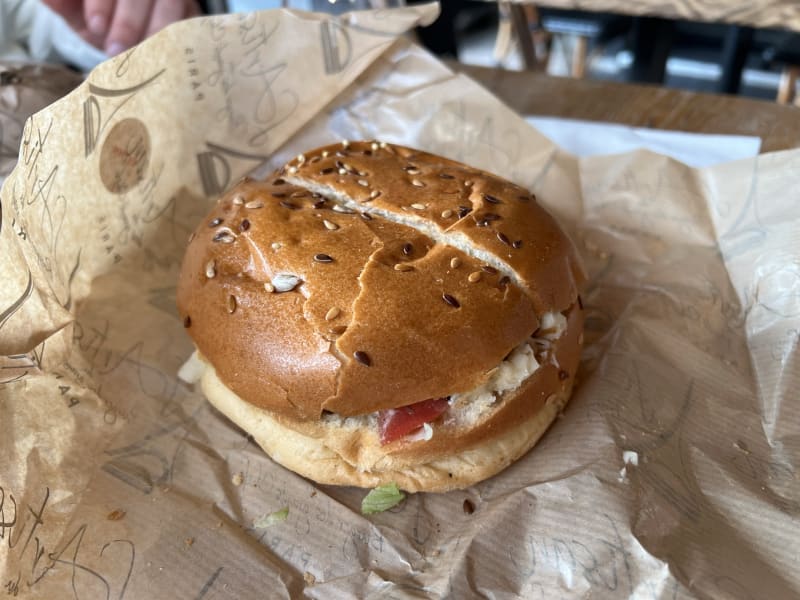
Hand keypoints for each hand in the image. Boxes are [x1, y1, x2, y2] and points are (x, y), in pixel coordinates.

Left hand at [43, 0, 200, 55]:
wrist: (135, 34)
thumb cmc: (103, 21)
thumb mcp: (79, 12)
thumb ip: (65, 5)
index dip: (102, 3)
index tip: (95, 26)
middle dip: (128, 19)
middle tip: (116, 49)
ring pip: (170, 3)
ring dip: (156, 29)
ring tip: (144, 56)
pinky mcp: (192, 10)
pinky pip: (190, 20)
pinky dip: (181, 38)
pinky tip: (171, 55)